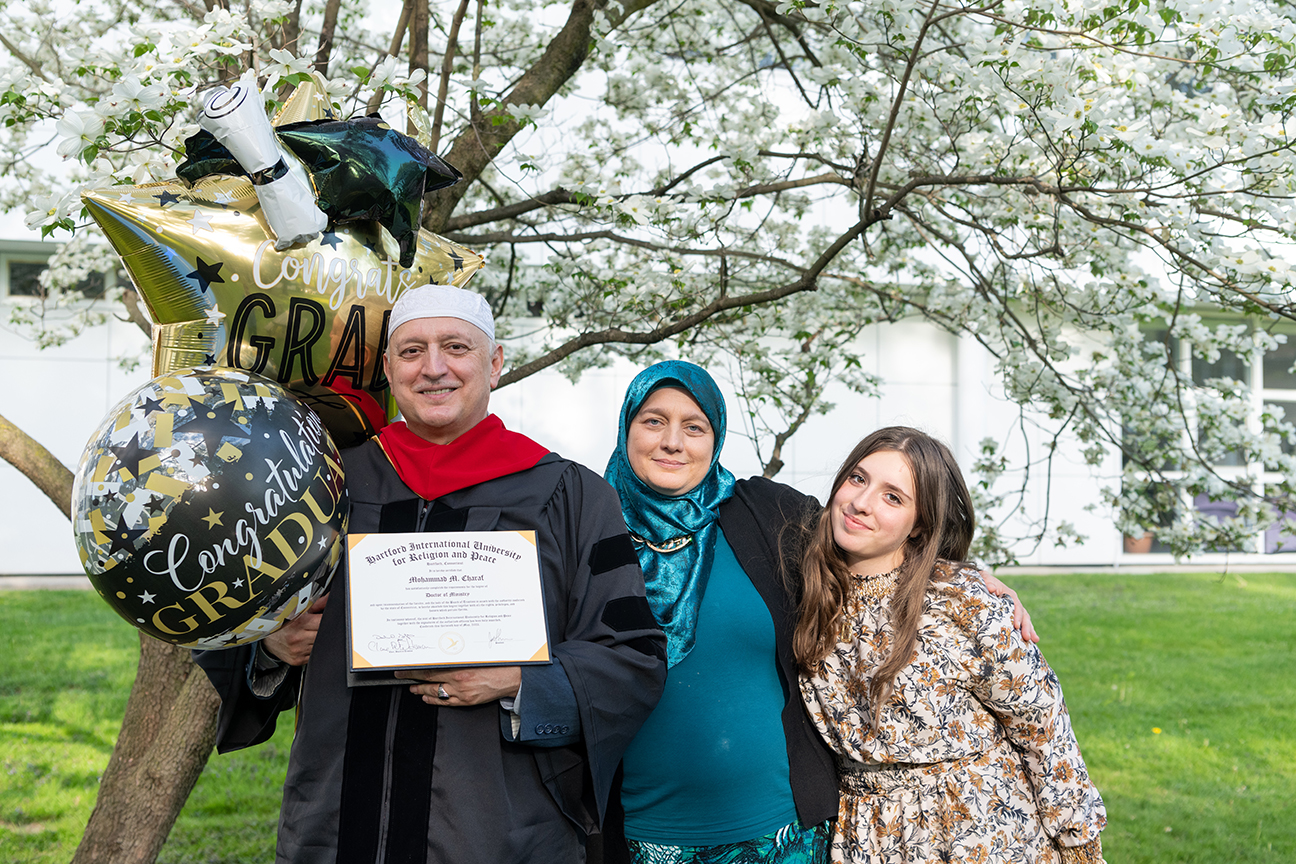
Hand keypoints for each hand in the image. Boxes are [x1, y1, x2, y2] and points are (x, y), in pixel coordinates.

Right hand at [261, 594, 328, 665]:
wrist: (267, 638)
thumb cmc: (282, 623)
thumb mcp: (297, 610)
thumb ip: (316, 605)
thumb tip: (329, 599)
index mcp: (299, 623)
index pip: (323, 622)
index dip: (328, 619)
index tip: (329, 618)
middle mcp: (298, 638)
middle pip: (323, 635)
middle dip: (324, 630)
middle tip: (318, 627)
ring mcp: (298, 651)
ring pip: (320, 645)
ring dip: (319, 640)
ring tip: (310, 635)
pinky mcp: (297, 660)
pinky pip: (313, 655)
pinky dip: (313, 649)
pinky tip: (306, 644)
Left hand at [396, 665, 521, 705]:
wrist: (512, 678)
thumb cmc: (496, 664)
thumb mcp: (474, 655)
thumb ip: (456, 656)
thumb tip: (438, 654)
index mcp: (459, 669)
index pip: (429, 670)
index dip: (413, 670)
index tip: (403, 669)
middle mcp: (459, 683)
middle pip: (429, 682)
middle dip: (413, 680)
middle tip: (402, 677)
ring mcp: (462, 694)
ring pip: (436, 693)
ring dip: (422, 691)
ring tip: (413, 688)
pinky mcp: (467, 702)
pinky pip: (446, 702)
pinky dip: (435, 700)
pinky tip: (428, 697)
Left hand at [981, 571, 1038, 642]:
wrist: (983, 582)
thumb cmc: (984, 582)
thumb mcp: (985, 579)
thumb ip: (988, 583)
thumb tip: (992, 588)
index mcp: (1010, 594)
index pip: (1016, 606)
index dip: (1017, 616)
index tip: (1016, 626)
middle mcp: (1015, 602)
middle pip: (1024, 615)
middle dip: (1026, 627)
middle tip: (1027, 637)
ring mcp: (1015, 609)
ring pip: (1025, 620)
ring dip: (1030, 630)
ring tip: (1034, 640)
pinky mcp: (1012, 615)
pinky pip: (1022, 623)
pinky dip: (1027, 630)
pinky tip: (1031, 640)